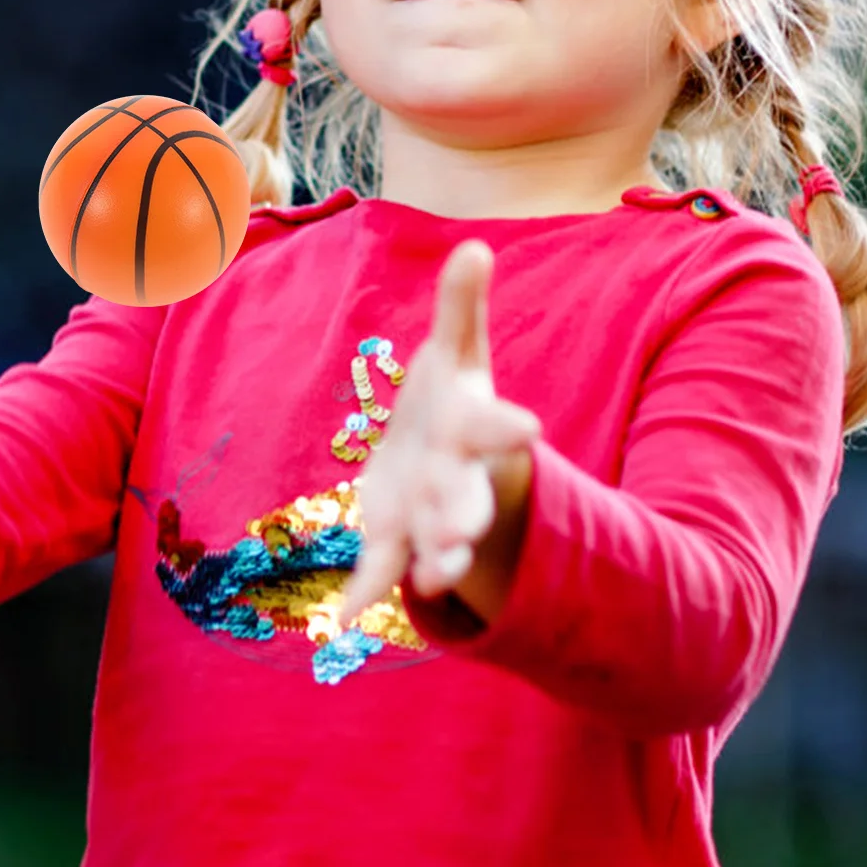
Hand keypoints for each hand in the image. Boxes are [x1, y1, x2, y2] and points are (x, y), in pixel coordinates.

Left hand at [337, 239, 540, 628]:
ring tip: (432, 580)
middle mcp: (456, 480)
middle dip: (462, 517)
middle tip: (459, 535)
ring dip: (434, 562)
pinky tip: (340, 622)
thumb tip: (475, 244)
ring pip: (434, 546)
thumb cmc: (453, 404)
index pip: (492, 426)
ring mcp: (426, 517)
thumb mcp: (459, 356)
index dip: (505, 426)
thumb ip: (462, 308)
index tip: (526, 428)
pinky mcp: (394, 540)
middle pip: (465, 500)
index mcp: (471, 429)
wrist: (450, 465)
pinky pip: (380, 571)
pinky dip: (363, 596)